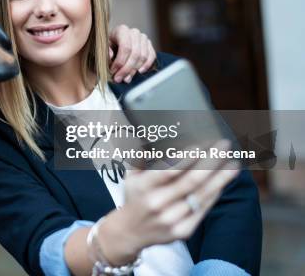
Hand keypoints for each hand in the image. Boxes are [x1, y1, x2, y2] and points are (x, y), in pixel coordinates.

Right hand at [92, 140, 238, 265]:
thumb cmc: (135, 196)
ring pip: (201, 195)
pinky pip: (203, 209)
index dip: (187, 158)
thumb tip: (157, 133)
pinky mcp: (183, 230)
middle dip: (210, 161)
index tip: (202, 144)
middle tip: (223, 145)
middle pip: (190, 181)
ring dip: (220, 178)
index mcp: (143, 187)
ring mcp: (171, 219)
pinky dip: (215, 193)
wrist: (131, 231)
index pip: (168, 171)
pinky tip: (223, 181)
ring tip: (233, 163)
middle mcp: (157, 203)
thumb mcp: (131, 175)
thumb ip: (143, 156)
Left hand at [108, 25, 155, 82]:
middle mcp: (134, 32)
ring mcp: (143, 38)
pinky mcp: (149, 45)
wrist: (114, 43)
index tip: (113, 72)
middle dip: (127, 69)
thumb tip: (111, 56)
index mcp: (122, 30)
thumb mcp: (101, 47)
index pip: (125, 47)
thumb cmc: (107, 46)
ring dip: (134, 70)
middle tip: (119, 79)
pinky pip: (151, 56)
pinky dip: (146, 66)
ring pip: (143, 57)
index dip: (120, 62)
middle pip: (135, 53)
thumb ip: (105, 51)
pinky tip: (138, 72)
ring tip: (126, 78)